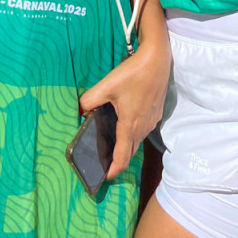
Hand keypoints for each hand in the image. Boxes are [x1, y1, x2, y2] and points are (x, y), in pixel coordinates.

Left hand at [80, 39, 171, 177]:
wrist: (157, 60)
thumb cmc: (132, 74)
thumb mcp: (107, 85)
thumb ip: (90, 99)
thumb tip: (81, 110)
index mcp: (130, 126)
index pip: (122, 157)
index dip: (114, 170)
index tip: (105, 177)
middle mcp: (143, 128)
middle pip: (131, 151)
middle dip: (119, 161)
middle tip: (105, 163)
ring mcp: (152, 120)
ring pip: (138, 140)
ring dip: (127, 146)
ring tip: (113, 145)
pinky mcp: (157, 112)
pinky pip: (144, 129)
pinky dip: (134, 134)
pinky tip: (126, 124)